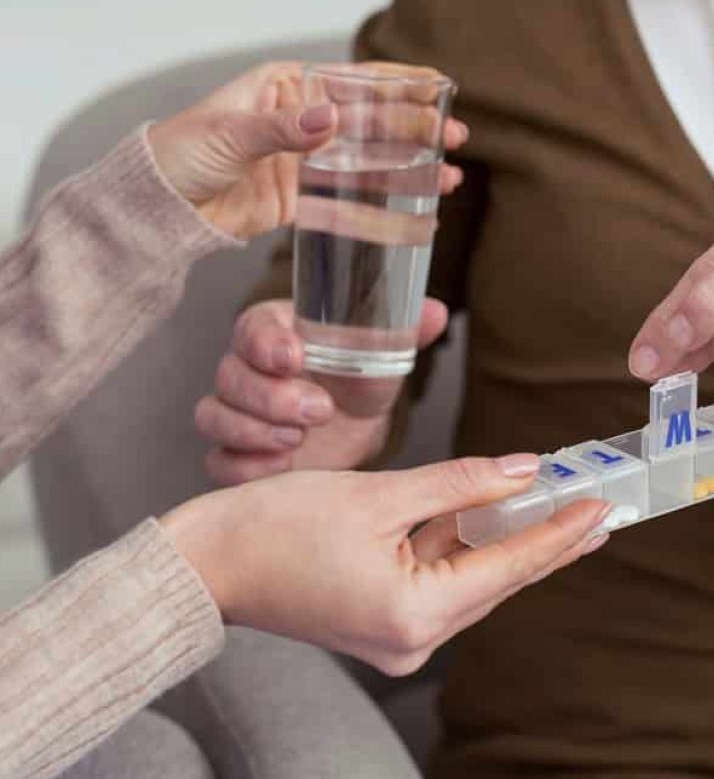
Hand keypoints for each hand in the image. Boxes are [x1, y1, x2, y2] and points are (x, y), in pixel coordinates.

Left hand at [147, 61, 466, 239]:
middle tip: (456, 136)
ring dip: (410, 166)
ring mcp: (308, 161)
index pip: (354, 81)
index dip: (399, 84)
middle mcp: (304, 121)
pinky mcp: (304, 198)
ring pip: (370, 160)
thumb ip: (281, 130)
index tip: (439, 87)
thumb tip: (330, 120)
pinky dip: (383, 201)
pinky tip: (415, 203)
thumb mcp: (229, 134)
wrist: (159, 207)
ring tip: (449, 173)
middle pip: (372, 122)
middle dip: (416, 128)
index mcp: (287, 88)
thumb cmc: (181, 153)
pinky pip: (351, 198)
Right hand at [164, 455, 610, 674]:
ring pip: (473, 579)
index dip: (560, 532)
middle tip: (599, 507)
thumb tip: (524, 472)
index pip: (510, 567)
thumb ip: (460, 484)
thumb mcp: (380, 494)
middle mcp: (415, 639)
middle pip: (498, 578)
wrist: (210, 562)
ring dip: (509, 540)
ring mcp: (400, 636)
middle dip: (546, 538)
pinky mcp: (385, 621)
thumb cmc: (277, 526)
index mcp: (416, 614)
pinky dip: (468, 548)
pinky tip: (499, 520)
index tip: (602, 504)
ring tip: (563, 508)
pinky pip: (443, 580)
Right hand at [195, 298, 447, 483]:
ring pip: (214, 415)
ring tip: (299, 440)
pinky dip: (245, 467)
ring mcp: (236, 411)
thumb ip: (403, 329)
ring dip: (254, 431)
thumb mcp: (383, 350)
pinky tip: (281, 467)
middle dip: (271, 396)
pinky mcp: (237, 452)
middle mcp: (246, 367)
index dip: (267, 344)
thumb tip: (435, 312)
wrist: (355, 424)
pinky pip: (218, 460)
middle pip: (229, 375)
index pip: (251, 328)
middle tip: (319, 410)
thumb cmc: (360, 377)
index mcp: (274, 330)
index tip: (296, 357)